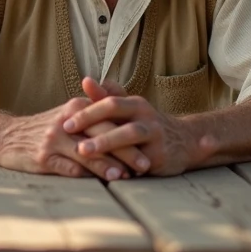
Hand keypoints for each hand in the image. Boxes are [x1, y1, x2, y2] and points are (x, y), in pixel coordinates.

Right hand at [0, 97, 132, 179]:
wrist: (5, 136)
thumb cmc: (43, 129)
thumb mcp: (68, 116)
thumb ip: (93, 118)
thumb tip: (124, 128)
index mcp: (76, 108)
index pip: (109, 119)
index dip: (129, 133)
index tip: (148, 146)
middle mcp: (66, 122)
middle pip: (102, 134)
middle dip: (126, 150)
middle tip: (145, 164)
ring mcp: (54, 139)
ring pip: (87, 152)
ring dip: (108, 165)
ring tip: (126, 176)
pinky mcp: (43, 157)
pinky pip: (69, 168)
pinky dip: (86, 175)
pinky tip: (99, 183)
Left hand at [63, 78, 202, 176]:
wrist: (186, 142)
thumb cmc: (148, 126)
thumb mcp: (131, 110)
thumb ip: (107, 97)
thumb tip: (86, 80)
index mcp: (135, 104)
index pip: (108, 102)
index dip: (87, 110)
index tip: (64, 121)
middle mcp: (145, 115)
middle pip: (116, 113)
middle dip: (91, 121)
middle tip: (67, 130)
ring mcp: (154, 134)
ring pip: (129, 134)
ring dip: (105, 141)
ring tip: (84, 151)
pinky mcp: (160, 155)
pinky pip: (139, 160)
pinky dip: (122, 165)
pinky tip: (104, 171)